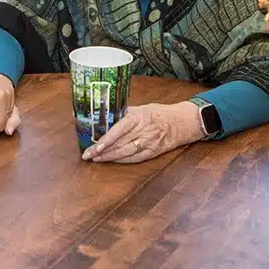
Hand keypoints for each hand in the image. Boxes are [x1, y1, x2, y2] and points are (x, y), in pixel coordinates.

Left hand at [80, 101, 204, 163]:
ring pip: (126, 153)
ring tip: (96, 158)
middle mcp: (144, 131)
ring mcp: (149, 143)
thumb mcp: (141, 108)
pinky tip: (111, 160)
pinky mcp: (153, 152)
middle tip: (87, 154)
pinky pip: (135, 158)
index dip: (107, 139)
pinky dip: (121, 161)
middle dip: (102, 150)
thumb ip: (123, 113)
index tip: (95, 145)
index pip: (120, 129)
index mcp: (139, 117)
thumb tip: (103, 115)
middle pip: (120, 143)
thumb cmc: (158, 113)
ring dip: (109, 157)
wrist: (181, 123)